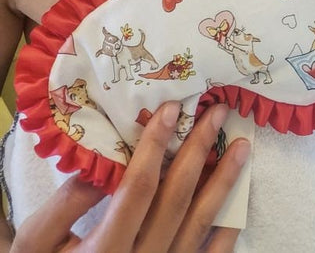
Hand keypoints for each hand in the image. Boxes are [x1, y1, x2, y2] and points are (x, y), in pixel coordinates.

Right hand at [11, 102, 249, 251]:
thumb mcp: (39, 241)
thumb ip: (68, 202)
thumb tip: (103, 161)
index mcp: (105, 249)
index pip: (138, 188)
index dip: (156, 146)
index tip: (171, 109)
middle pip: (177, 199)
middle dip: (199, 151)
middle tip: (218, 112)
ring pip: (201, 224)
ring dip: (224, 182)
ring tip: (241, 146)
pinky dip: (229, 229)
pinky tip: (239, 200)